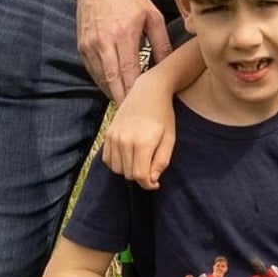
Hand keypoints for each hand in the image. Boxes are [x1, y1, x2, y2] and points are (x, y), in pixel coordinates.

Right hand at [76, 0, 170, 103]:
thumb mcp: (152, 16)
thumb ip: (161, 43)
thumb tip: (169, 66)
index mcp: (124, 35)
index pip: (129, 71)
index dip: (135, 91)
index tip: (144, 105)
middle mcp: (104, 42)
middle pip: (113, 80)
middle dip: (123, 99)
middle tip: (134, 114)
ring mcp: (90, 45)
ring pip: (101, 78)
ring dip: (112, 92)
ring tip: (126, 105)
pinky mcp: (82, 46)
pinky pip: (92, 70)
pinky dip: (102, 81)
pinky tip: (113, 87)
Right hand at [102, 71, 177, 186]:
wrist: (148, 91)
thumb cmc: (163, 115)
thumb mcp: (170, 138)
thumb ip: (162, 160)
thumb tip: (151, 179)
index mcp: (143, 143)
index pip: (140, 176)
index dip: (148, 184)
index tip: (155, 183)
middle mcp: (125, 141)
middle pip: (128, 174)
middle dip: (140, 177)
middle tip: (150, 169)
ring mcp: (114, 137)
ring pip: (117, 169)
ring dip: (128, 171)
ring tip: (140, 161)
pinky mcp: (107, 134)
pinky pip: (107, 159)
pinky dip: (116, 163)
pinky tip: (128, 157)